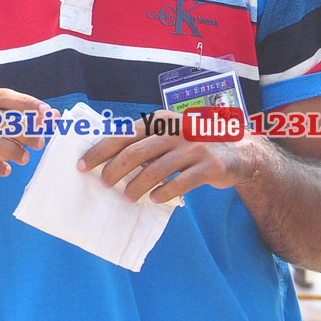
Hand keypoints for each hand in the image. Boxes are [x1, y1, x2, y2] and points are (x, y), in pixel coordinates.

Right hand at [0, 89, 53, 198]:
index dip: (25, 102)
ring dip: (10, 148)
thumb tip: (51, 119)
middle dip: (22, 130)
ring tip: (26, 159)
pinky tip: (6, 171)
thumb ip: (22, 125)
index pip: (2, 96)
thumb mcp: (2, 133)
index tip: (47, 112)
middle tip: (40, 143)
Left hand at [77, 128, 263, 203]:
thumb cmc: (193, 146)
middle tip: (104, 184)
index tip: (82, 166)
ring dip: (137, 187)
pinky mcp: (208, 166)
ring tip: (129, 198)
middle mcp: (176, 130)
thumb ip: (144, 142)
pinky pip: (179, 183)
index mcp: (161, 120)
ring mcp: (194, 147)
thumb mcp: (169, 135)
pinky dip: (163, 193)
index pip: (124, 134)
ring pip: (155, 171)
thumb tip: (106, 159)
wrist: (238, 151)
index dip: (100, 151)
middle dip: (114, 171)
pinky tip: (155, 199)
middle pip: (135, 153)